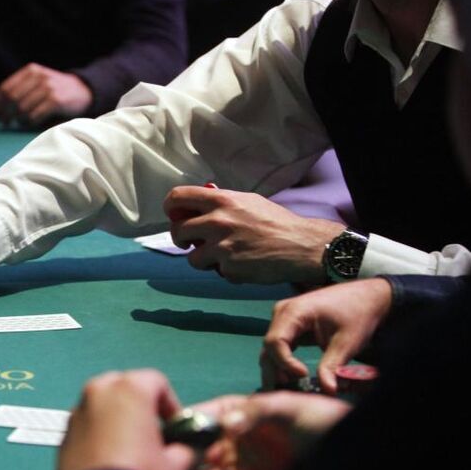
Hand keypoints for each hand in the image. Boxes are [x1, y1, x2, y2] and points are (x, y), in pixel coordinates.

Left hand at [0, 64, 92, 127]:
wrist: (83, 90)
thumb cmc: (55, 90)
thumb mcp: (38, 81)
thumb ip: (20, 88)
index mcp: (31, 71)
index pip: (6, 88)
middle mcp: (39, 77)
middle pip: (12, 98)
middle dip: (4, 113)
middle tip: (3, 122)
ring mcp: (48, 88)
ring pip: (22, 108)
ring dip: (18, 119)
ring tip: (20, 122)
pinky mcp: (56, 101)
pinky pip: (34, 116)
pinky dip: (29, 122)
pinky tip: (29, 123)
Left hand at [56, 370, 199, 469]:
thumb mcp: (175, 463)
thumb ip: (183, 447)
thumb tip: (183, 448)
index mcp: (129, 389)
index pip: (157, 381)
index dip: (170, 403)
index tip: (174, 424)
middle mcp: (99, 392)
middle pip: (125, 386)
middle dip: (139, 405)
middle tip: (151, 430)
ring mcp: (78, 412)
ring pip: (102, 404)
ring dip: (116, 417)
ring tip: (129, 444)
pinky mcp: (64, 433)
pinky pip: (86, 424)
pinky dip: (97, 432)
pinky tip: (108, 456)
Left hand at [164, 186, 345, 284]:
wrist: (301, 245)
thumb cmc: (276, 222)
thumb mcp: (248, 201)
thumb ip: (221, 203)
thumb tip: (196, 206)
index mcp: (221, 201)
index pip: (178, 197)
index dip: (170, 207)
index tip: (173, 215)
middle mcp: (218, 222)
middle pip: (177, 230)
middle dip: (180, 238)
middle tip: (189, 242)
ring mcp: (222, 247)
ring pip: (192, 258)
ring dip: (203, 259)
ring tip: (223, 256)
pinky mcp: (229, 269)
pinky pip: (216, 272)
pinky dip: (226, 271)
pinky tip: (243, 263)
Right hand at [183, 392, 349, 469]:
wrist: (349, 456)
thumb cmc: (318, 420)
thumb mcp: (289, 407)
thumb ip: (256, 412)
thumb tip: (226, 424)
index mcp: (233, 412)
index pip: (199, 415)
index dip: (185, 423)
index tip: (177, 433)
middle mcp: (228, 439)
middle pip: (190, 447)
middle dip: (184, 453)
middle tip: (191, 457)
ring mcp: (235, 465)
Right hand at [260, 279, 391, 392]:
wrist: (367, 298)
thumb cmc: (356, 314)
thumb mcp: (346, 342)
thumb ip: (332, 367)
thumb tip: (327, 392)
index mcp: (293, 312)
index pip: (275, 342)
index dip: (285, 363)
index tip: (303, 376)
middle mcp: (282, 313)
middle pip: (269, 347)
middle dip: (276, 371)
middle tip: (288, 392)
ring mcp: (284, 319)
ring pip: (271, 349)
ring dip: (277, 369)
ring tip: (288, 390)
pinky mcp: (290, 326)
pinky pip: (280, 347)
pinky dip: (283, 363)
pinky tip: (290, 379)